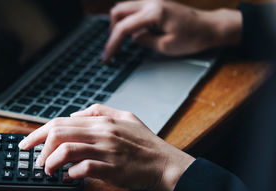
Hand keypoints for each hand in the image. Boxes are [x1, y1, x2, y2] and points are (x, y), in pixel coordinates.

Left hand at [19, 104, 194, 190]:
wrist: (165, 164)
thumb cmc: (145, 143)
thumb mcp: (125, 117)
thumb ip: (99, 110)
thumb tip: (74, 114)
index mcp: (102, 121)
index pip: (61, 122)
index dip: (38, 132)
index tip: (27, 143)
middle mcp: (102, 133)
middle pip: (59, 133)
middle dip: (40, 147)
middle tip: (36, 160)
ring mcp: (107, 150)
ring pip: (67, 151)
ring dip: (51, 162)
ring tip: (48, 170)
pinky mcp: (112, 169)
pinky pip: (83, 169)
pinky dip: (69, 174)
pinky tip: (67, 177)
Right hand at [103, 0, 241, 60]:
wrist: (209, 27)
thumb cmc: (193, 37)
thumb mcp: (166, 46)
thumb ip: (144, 40)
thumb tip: (132, 37)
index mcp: (154, 12)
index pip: (124, 27)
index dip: (112, 44)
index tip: (107, 57)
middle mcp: (151, 2)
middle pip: (118, 11)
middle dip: (112, 31)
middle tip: (114, 49)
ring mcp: (153, 0)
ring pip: (124, 8)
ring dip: (119, 25)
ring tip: (122, 43)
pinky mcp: (155, 4)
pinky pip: (133, 9)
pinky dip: (128, 21)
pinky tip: (133, 34)